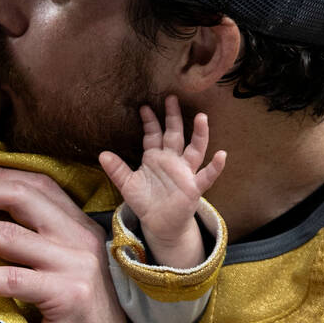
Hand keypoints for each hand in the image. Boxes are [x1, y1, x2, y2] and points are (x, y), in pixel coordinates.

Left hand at [99, 95, 225, 265]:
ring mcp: (185, 172)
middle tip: (171, 98)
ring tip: (201, 118)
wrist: (160, 224)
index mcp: (155, 157)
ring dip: (199, 134)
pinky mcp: (194, 187)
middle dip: (172, 117)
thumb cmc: (146, 202)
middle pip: (174, 134)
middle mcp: (172, 160)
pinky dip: (215, 166)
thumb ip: (117, 170)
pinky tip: (221, 155)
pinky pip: (206, 175)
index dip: (150, 121)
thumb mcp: (127, 185)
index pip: (153, 134)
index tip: (144, 107)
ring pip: (194, 149)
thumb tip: (102, 154)